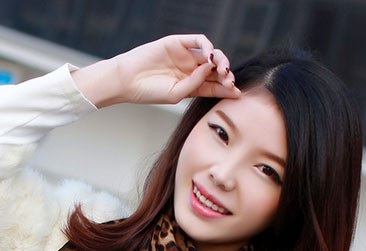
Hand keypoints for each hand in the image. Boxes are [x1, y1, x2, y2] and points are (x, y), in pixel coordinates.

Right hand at [72, 35, 239, 108]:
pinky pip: (198, 40)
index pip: (215, 86)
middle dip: (226, 73)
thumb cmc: (149, 92)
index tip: (237, 93)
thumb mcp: (176, 94)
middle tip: (228, 79)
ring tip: (221, 68)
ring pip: (210, 54)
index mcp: (192, 86)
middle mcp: (191, 70)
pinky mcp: (178, 43)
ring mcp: (185, 56)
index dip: (227, 88)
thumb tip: (211, 68)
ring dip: (220, 59)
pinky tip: (208, 56)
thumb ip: (195, 83)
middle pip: (216, 69)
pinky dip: (207, 46)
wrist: (128, 80)